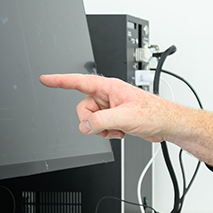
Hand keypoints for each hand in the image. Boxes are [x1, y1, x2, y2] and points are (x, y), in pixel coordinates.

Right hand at [39, 73, 212, 164]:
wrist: (167, 124)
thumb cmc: (154, 113)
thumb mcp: (125, 117)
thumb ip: (101, 121)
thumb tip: (85, 126)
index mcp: (110, 87)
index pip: (78, 81)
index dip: (60, 80)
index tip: (45, 79)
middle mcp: (108, 95)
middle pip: (83, 108)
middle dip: (92, 121)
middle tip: (108, 125)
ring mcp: (111, 107)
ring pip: (91, 119)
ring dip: (101, 129)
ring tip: (118, 129)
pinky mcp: (115, 117)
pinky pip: (99, 126)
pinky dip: (107, 132)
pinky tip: (121, 132)